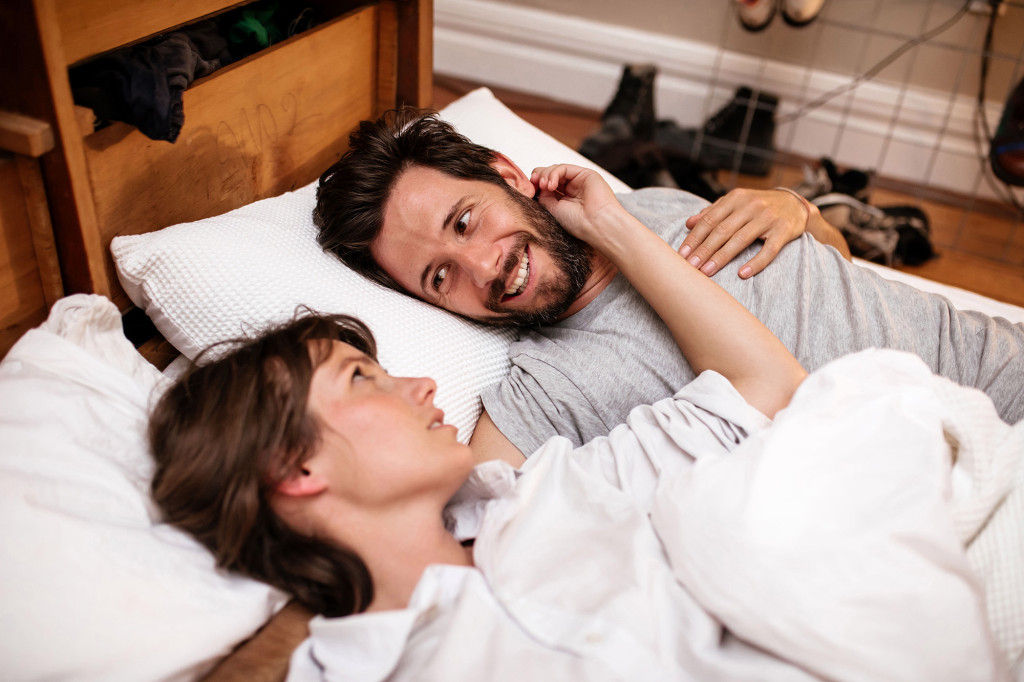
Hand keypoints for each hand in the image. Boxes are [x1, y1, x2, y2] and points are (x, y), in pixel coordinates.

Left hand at [531, 164, 624, 247]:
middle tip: (535, 183)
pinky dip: (554, 173)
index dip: (537, 185)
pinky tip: (551, 184)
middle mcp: (572, 190)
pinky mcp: (585, 174)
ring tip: (545, 186)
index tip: (530, 189)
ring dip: (546, 175)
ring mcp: (579, 181)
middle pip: (550, 175)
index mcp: (564, 200)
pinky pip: (564, 168)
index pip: (547, 186)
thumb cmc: (577, 222)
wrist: (596, 224)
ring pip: (556, 170)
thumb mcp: (553, 210)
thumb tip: (537, 186)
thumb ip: (544, 196)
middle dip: (539, 177)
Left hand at [681, 188, 809, 277]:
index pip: (709, 220)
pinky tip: (742, 274)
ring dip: (721, 257)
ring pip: (740, 240)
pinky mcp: (784, 231)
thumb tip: (688, 223)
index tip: (681, 255)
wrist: (795, 204)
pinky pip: (768, 250)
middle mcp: (751, 206)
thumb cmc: (758, 206)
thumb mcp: (736, 203)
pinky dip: (755, 263)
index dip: (694, 238)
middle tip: (690, 267)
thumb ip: (713, 212)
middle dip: (703, 250)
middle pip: (722, 231)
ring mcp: (768, 218)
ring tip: (706, 272)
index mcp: (736, 198)